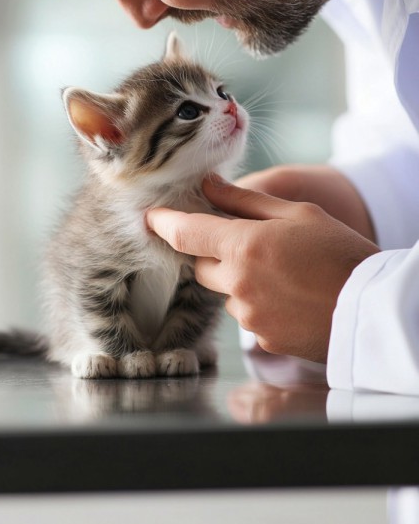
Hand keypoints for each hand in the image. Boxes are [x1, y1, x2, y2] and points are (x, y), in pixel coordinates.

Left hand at [146, 177, 378, 362]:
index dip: (163, 222)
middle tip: (247, 241)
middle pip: (201, 266)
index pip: (185, 233)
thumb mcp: (297, 213)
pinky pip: (247, 314)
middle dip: (213, 252)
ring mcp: (249, 315)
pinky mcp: (262, 338)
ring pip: (225, 292)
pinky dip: (258, 302)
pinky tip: (289, 294)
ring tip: (282, 271)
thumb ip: (246, 202)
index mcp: (244, 246)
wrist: (372, 308)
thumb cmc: (339, 252)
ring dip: (238, 279)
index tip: (150, 216)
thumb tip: (209, 185)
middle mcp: (239, 284)